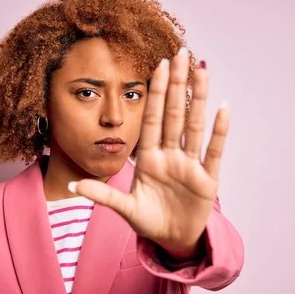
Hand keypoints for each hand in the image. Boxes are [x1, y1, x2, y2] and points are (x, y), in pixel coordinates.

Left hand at [73, 48, 229, 258]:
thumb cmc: (149, 221)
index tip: (157, 67)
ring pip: (194, 125)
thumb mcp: (125, 208)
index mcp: (149, 158)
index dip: (155, 94)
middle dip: (177, 84)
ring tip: (202, 70)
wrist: (173, 240)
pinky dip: (219, 131)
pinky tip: (222, 108)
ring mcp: (190, 165)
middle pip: (174, 114)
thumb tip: (72, 186)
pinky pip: (214, 151)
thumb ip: (103, 196)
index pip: (152, 120)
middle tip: (182, 53)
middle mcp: (170, 155)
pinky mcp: (207, 179)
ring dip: (198, 98)